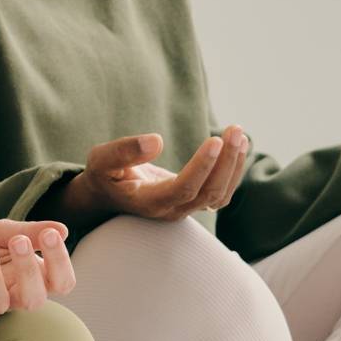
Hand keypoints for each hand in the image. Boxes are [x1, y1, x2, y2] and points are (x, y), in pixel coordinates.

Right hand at [73, 126, 249, 220]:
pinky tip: (238, 146)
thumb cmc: (104, 176)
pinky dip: (233, 170)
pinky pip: (220, 192)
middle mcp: (171, 210)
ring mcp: (184, 208)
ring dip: (233, 165)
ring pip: (219, 195)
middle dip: (226, 162)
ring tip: (238, 133)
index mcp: (149, 202)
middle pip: (209, 194)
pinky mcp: (192, 201)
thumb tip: (156, 140)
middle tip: (235, 130)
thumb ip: (124, 151)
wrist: (107, 195)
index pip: (183, 188)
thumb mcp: (101, 160)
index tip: (215, 140)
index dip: (202, 166)